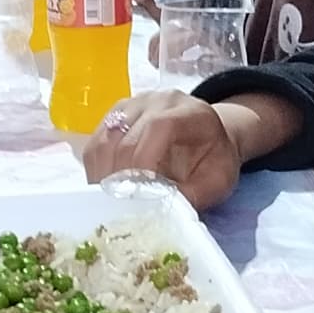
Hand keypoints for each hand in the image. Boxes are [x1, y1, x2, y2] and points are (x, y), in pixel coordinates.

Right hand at [81, 91, 299, 211]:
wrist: (210, 138)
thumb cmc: (214, 160)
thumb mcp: (218, 181)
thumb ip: (193, 194)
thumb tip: (159, 212)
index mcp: (190, 112)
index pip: (158, 127)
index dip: (143, 160)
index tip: (138, 193)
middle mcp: (158, 101)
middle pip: (125, 135)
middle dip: (119, 175)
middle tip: (118, 208)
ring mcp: (133, 105)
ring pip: (104, 139)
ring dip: (102, 174)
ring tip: (109, 202)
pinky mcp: (115, 115)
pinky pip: (96, 143)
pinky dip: (96, 169)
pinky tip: (104, 190)